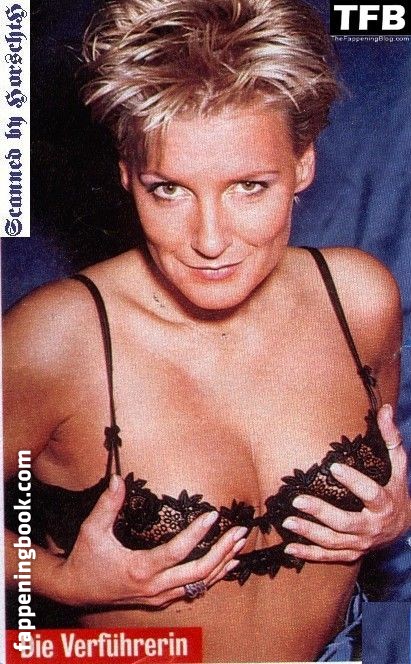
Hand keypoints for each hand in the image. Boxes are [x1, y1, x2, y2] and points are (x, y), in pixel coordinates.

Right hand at [52, 475, 246, 606]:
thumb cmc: (86, 558)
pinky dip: (212, 577)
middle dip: (222, 551)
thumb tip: (117, 479)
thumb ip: (107, 505)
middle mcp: (154, 587)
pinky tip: (226, 565)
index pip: (177, 552)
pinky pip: (192, 591)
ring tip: (240, 545)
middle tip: (240, 532)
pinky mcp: (160, 599)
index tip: (213, 515)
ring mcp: (159, 596)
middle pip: (198, 572)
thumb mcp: (92, 530)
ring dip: (222, 564)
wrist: (76, 590)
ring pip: (199, 585)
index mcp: (140, 569)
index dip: (197, 533)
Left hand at [283, 404, 409, 562]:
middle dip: (321, 512)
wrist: (405, 528)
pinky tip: (289, 548)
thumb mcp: (398, 465)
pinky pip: (328, 557)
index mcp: (384, 503)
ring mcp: (361, 543)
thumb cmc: (396, 489)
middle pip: (346, 522)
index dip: (353, 480)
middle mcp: (373, 526)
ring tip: (288, 521)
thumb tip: (386, 409)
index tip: (334, 467)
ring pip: (333, 542)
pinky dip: (308, 554)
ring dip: (309, 533)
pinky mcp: (351, 553)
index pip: (369, 492)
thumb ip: (390, 438)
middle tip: (297, 499)